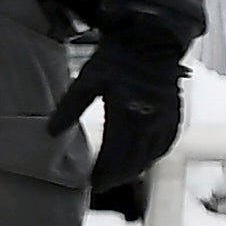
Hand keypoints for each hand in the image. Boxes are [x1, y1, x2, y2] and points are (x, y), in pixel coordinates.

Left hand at [56, 0, 191, 213]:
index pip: (114, 157)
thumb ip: (69, 109)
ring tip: (118, 176)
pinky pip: (165, 145)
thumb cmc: (115, 59)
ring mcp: (165, 121)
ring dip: (135, 169)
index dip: (103, 174)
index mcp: (126, 116)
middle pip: (133, 162)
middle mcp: (149, 123)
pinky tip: (143, 160)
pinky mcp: (175, 116)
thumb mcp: (86, 81)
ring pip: (151, 157)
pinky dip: (153, 157)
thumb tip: (50, 132)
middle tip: (102, 184)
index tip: (92, 184)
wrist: (149, 40)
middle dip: (117, 177)